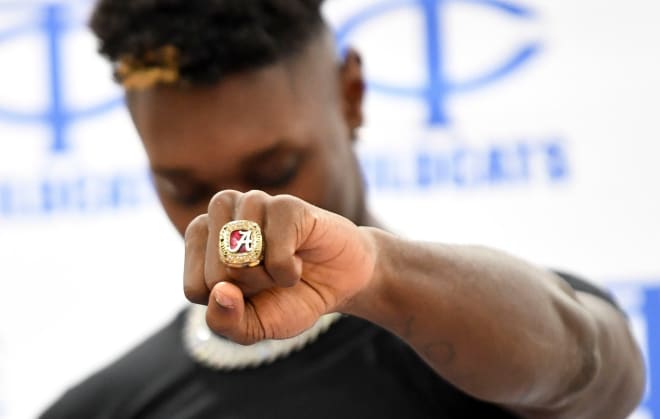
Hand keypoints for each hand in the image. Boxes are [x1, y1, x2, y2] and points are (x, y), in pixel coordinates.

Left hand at [183, 190, 376, 343]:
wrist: (340, 282)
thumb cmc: (289, 298)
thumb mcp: (252, 325)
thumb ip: (225, 322)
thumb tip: (221, 292)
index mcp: (201, 239)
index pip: (195, 287)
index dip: (229, 303)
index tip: (248, 291)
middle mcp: (221, 213)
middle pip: (215, 274)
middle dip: (249, 290)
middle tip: (270, 277)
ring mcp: (252, 203)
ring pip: (238, 259)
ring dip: (267, 278)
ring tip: (282, 266)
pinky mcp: (285, 204)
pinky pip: (274, 255)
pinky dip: (289, 272)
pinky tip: (300, 258)